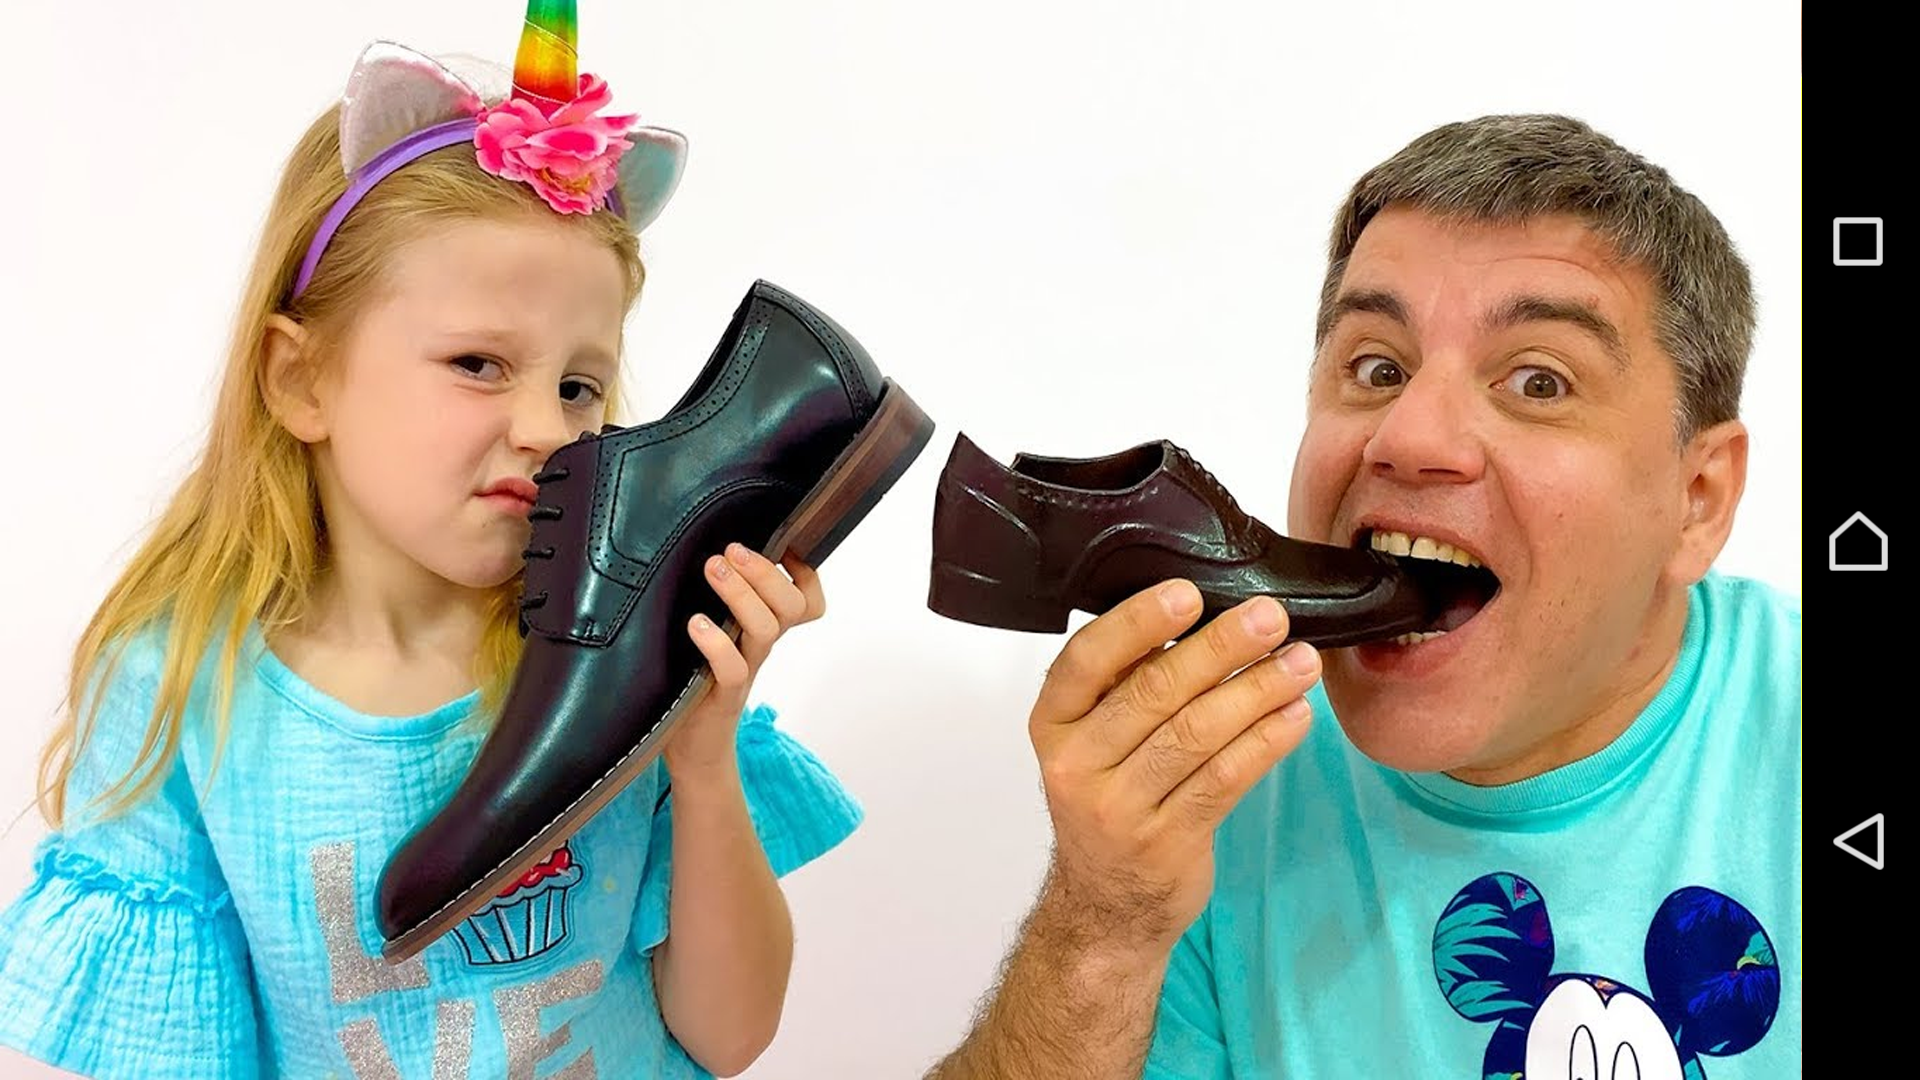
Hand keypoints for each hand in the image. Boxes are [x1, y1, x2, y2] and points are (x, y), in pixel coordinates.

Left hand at [664, 542, 825, 776]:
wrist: (692, 748)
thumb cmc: (695, 680)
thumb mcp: (712, 631)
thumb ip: (715, 600)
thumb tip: (699, 548)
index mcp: (763, 629)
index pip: (806, 600)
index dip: (804, 571)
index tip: (780, 544)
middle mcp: (760, 647)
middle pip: (792, 606)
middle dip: (766, 572)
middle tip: (733, 550)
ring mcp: (746, 670)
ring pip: (765, 628)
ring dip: (742, 594)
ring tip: (713, 569)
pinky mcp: (723, 695)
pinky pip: (732, 668)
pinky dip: (716, 643)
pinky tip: (696, 624)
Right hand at [1029, 579, 1319, 956]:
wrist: (1106, 904)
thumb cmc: (1110, 795)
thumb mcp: (1094, 738)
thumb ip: (1128, 683)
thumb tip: (1203, 612)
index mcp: (1053, 723)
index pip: (1086, 661)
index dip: (1137, 623)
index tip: (1189, 594)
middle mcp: (1076, 764)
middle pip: (1153, 693)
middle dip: (1220, 649)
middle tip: (1270, 618)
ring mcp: (1119, 808)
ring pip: (1196, 735)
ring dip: (1256, 692)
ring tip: (1301, 663)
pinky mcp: (1167, 842)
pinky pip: (1224, 780)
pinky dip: (1266, 742)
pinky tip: (1296, 716)